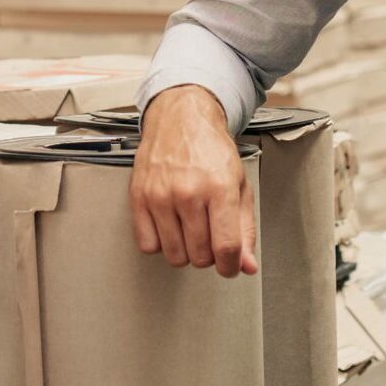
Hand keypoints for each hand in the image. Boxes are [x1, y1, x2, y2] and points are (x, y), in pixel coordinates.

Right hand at [129, 86, 258, 277]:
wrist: (181, 119)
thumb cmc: (212, 151)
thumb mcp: (240, 184)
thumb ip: (245, 228)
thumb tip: (246, 266)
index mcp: (220, 188)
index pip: (226, 248)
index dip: (230, 267)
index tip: (229, 267)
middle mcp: (188, 193)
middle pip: (200, 256)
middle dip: (209, 254)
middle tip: (210, 234)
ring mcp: (160, 196)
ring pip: (174, 256)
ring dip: (185, 251)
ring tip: (190, 228)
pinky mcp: (138, 198)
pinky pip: (148, 245)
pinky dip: (160, 243)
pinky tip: (170, 225)